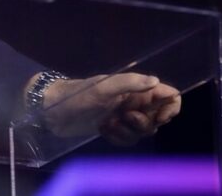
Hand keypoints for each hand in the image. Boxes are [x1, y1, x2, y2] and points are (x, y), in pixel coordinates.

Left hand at [40, 73, 181, 144]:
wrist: (52, 110)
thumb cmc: (77, 95)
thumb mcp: (103, 88)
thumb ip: (129, 83)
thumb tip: (156, 81)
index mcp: (135, 89)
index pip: (168, 96)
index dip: (169, 108)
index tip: (158, 118)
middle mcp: (133, 102)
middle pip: (157, 119)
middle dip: (143, 124)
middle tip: (124, 118)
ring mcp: (123, 117)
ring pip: (142, 132)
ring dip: (127, 132)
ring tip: (108, 124)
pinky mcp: (113, 129)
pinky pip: (128, 140)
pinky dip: (118, 138)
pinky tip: (103, 130)